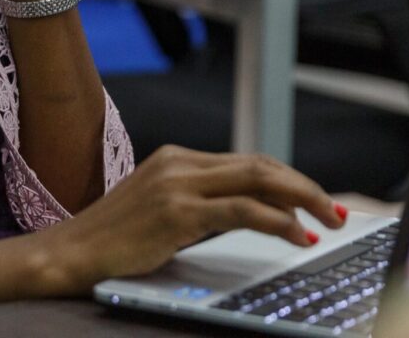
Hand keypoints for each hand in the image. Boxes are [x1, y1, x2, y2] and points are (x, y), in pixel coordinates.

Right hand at [37, 146, 347, 293]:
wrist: (72, 251)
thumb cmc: (115, 239)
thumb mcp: (161, 210)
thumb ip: (200, 204)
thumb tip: (253, 214)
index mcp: (177, 158)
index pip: (247, 161)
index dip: (289, 179)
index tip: (316, 199)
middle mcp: (179, 163)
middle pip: (260, 165)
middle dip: (305, 186)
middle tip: (336, 209)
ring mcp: (177, 184)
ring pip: (257, 180)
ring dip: (302, 199)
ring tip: (327, 220)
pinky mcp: (177, 212)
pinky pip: (242, 210)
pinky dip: (277, 221)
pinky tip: (297, 235)